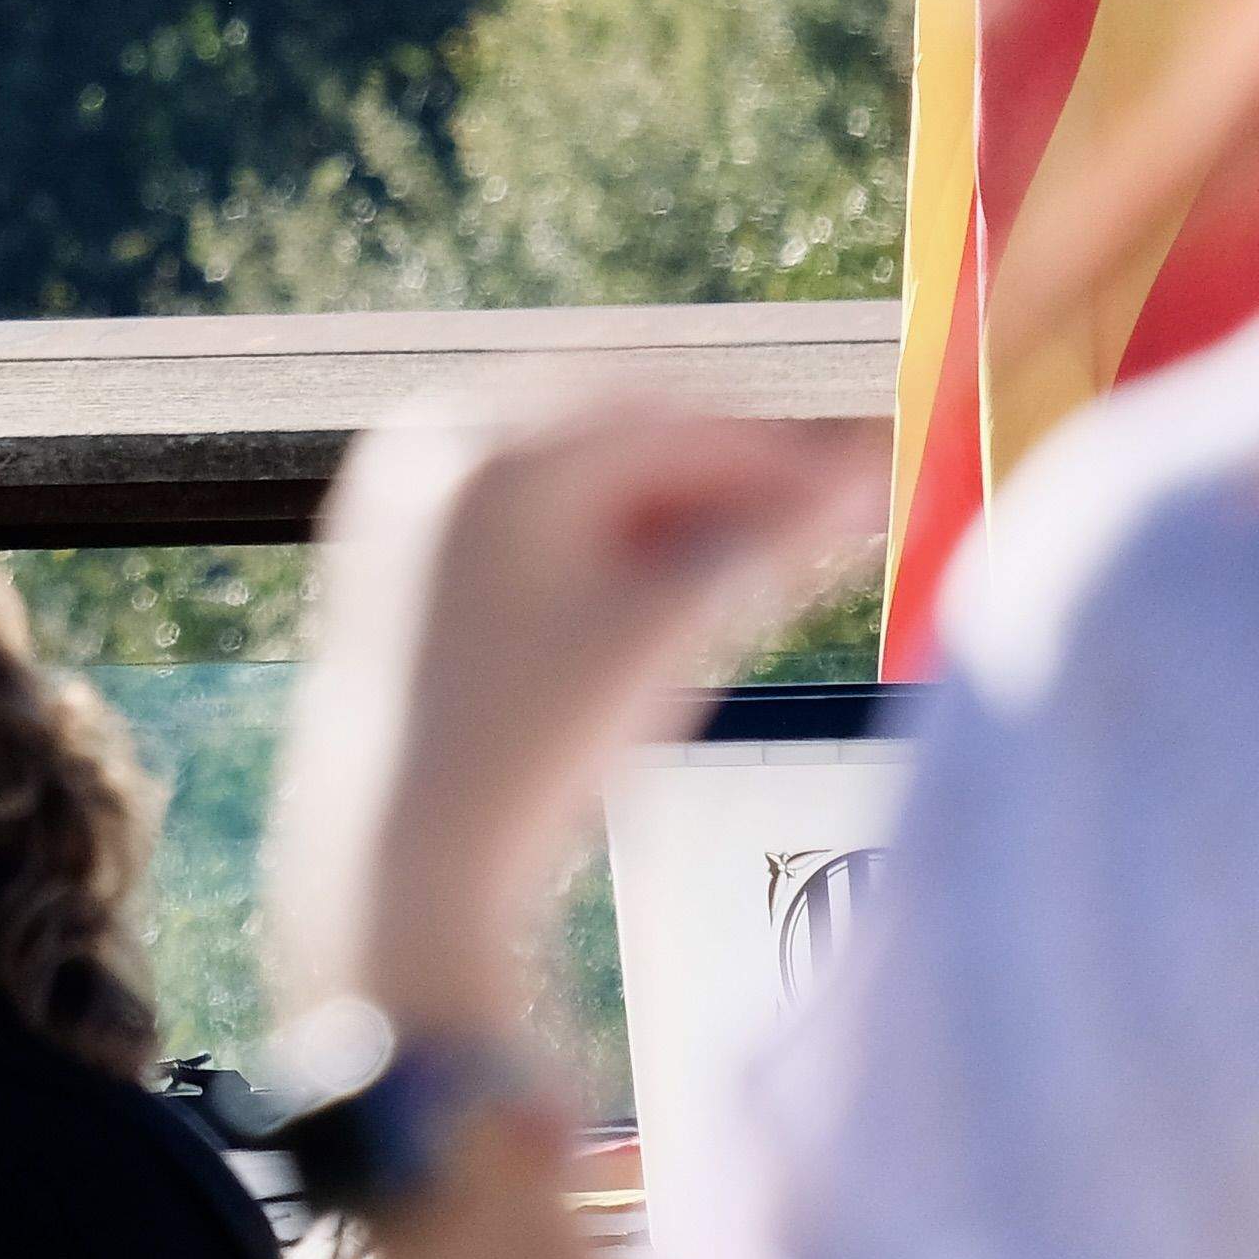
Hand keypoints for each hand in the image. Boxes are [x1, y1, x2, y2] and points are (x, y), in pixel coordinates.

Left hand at [268, 393, 884, 1036]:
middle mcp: (432, 439)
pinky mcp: (390, 530)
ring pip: (570, 452)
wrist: (402, 841)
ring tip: (733, 572)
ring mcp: (401, 481)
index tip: (862, 492)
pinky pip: (515, 488)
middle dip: (720, 465)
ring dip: (660, 492)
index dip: (777, 456)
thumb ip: (772, 543)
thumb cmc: (535, 743)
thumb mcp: (667, 634)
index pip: (673, 417)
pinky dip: (590, 517)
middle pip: (619, 417)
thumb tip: (868, 469)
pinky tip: (642, 588)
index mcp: (494, 451)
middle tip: (810, 529)